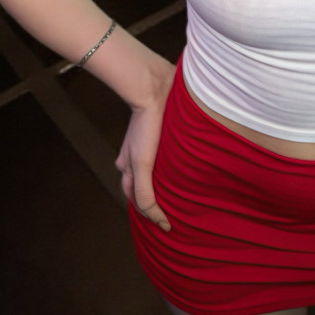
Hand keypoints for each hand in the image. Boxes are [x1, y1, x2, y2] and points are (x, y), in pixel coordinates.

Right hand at [115, 63, 174, 231]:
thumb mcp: (142, 163)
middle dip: (154, 199)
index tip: (167, 226)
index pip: (136, 197)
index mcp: (128, 165)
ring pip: (155, 169)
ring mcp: (148, 143)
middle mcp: (136, 156)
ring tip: (184, 193)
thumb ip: (144, 191)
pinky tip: (187, 165)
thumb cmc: (147, 126)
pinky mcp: (163, 130)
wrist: (155, 88)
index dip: (149, 213)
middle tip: (173, 213)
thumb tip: (155, 218)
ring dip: (165, 181)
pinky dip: (174, 164)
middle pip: (142, 184)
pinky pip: (168, 153)